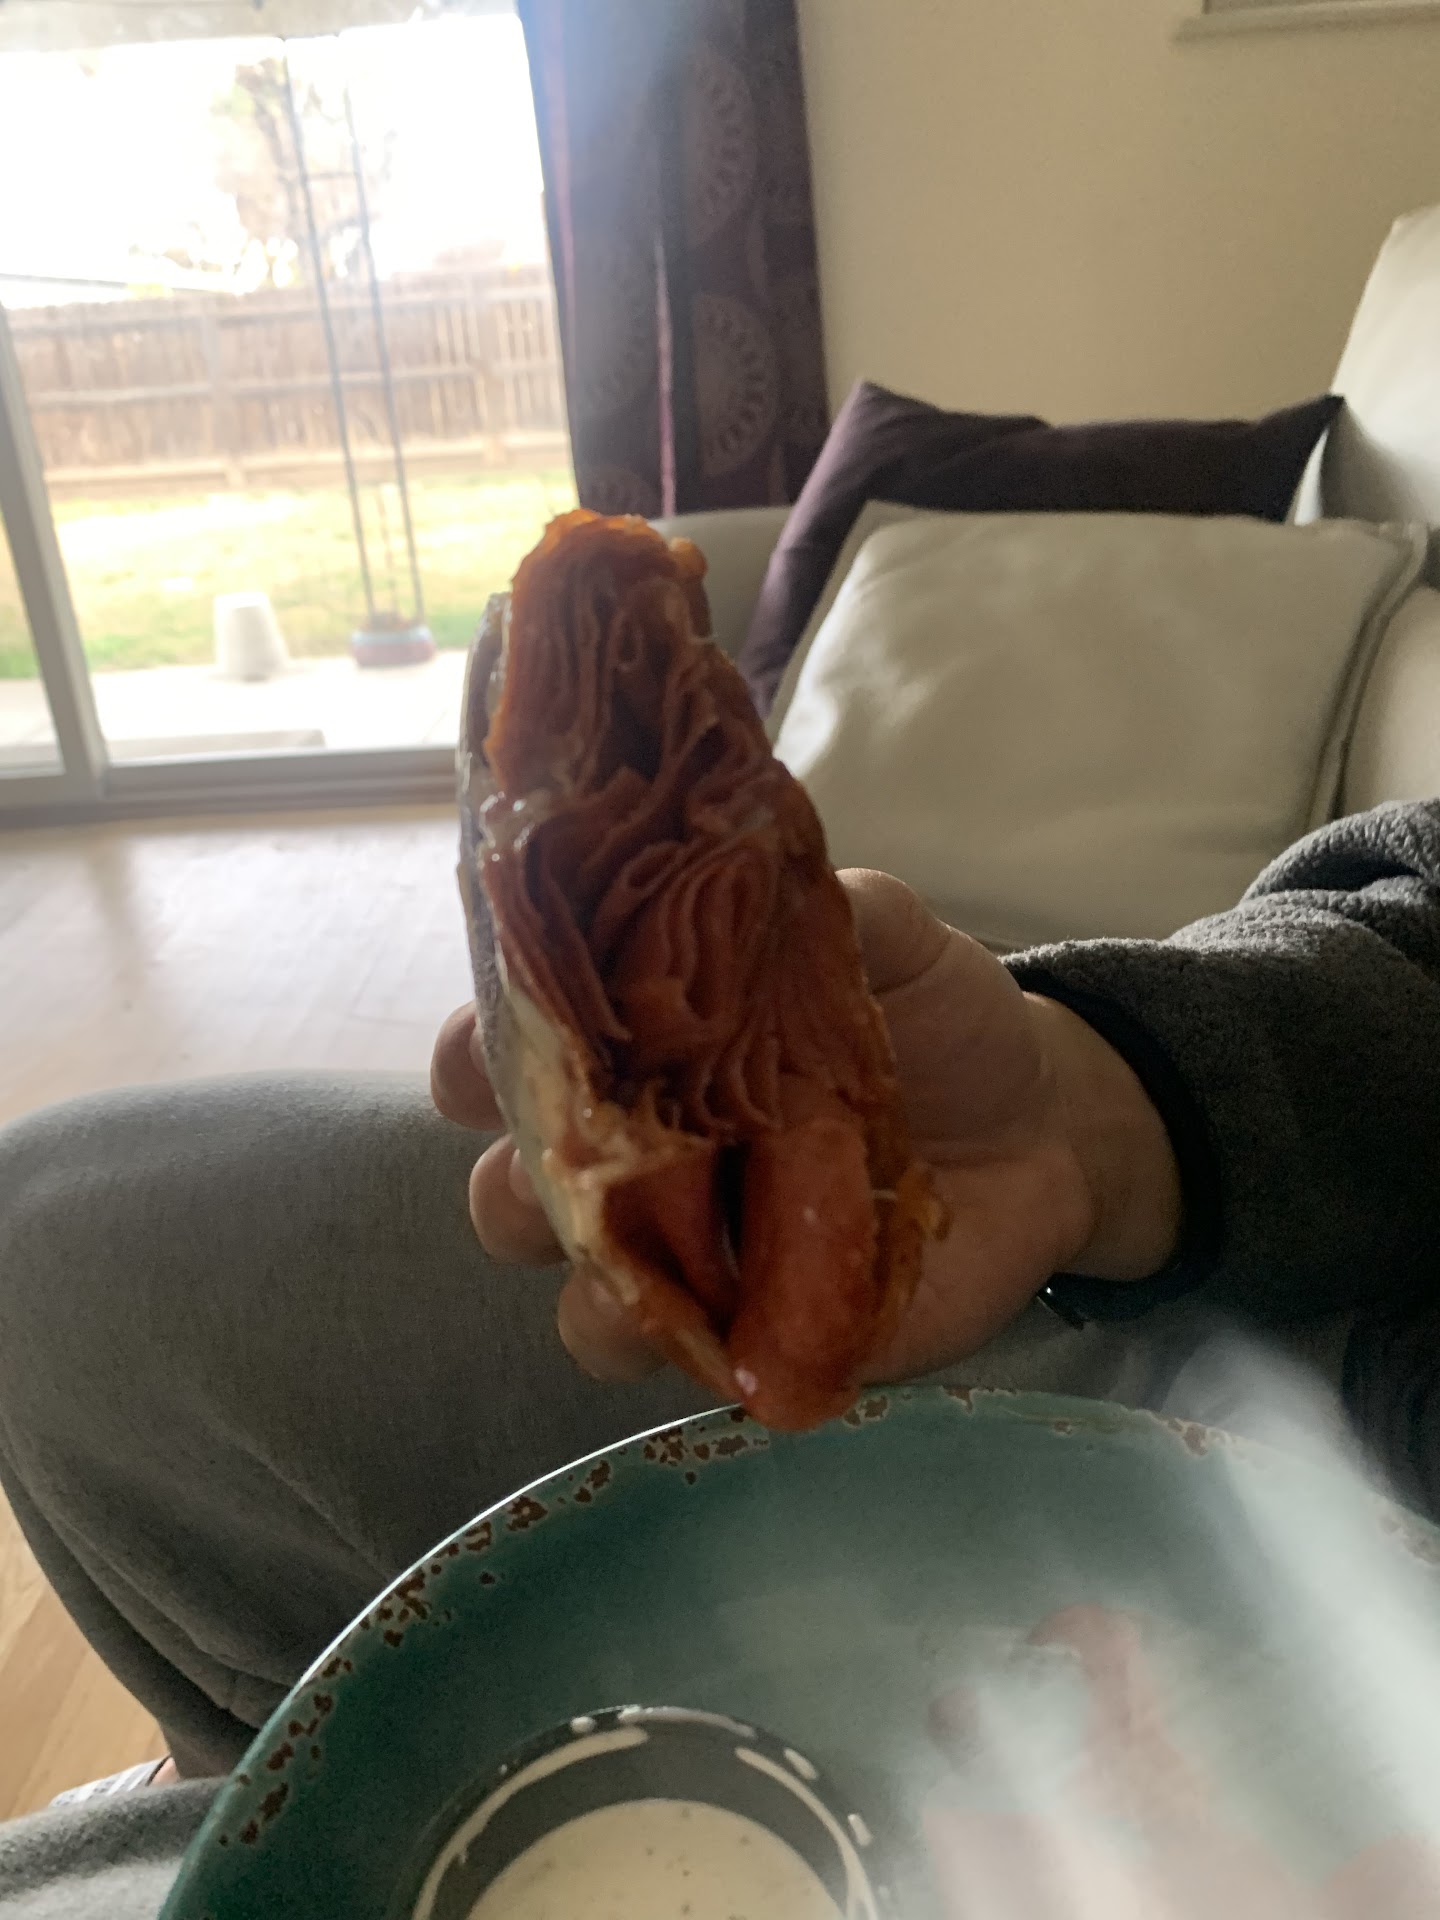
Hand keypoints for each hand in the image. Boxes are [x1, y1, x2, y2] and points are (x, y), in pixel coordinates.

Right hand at [430, 871, 1180, 1387]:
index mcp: (639, 1051)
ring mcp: (694, 1257)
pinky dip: (705, 1351)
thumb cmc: (934, 1019)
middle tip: (575, 1162)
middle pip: (512, 1194)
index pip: (510, 1053)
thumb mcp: (892, 938)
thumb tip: (775, 866)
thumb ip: (830, 906)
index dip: (473, 1054)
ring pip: (581, 1300)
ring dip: (596, 1290)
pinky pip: (695, 1365)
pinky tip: (748, 1322)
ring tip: (655, 1267)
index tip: (487, 1048)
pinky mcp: (762, 1333)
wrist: (1043, 1128)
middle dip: (517, 1188)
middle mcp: (641, 1159)